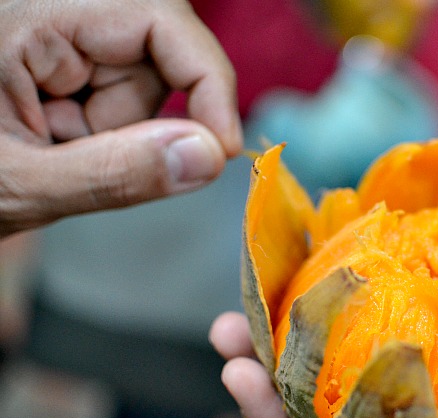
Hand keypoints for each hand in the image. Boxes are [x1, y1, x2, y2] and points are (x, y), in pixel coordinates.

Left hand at [0, 0, 242, 236]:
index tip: (221, 149)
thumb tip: (208, 158)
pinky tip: (49, 144)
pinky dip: (97, 134)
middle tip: (74, 156)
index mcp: (26, 14)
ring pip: (138, 83)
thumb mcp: (19, 184)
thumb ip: (115, 174)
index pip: (158, 18)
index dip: (207, 79)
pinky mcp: (54, 61)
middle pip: (153, 56)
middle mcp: (45, 12)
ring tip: (47, 152)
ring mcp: (50, 37)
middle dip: (135, 121)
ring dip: (111, 133)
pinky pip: (113, 97)